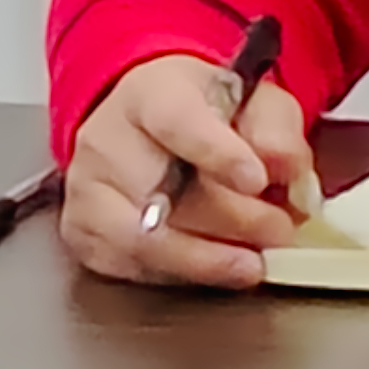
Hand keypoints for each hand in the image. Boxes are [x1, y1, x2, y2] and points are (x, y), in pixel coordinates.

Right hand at [60, 52, 320, 289]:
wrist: (151, 126)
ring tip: (253, 264)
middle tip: (280, 231)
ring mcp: (87, 190)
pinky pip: (130, 268)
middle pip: (164, 191)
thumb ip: (277, 130)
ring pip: (141, 240)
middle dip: (231, 219)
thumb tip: (286, 168)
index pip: (177, 121)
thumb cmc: (207, 114)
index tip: (257, 180)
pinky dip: (180, 275)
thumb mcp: (253, 101)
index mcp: (149, 94)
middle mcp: (104, 140)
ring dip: (204, 259)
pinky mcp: (82, 233)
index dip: (217, 152)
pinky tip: (216, 267)